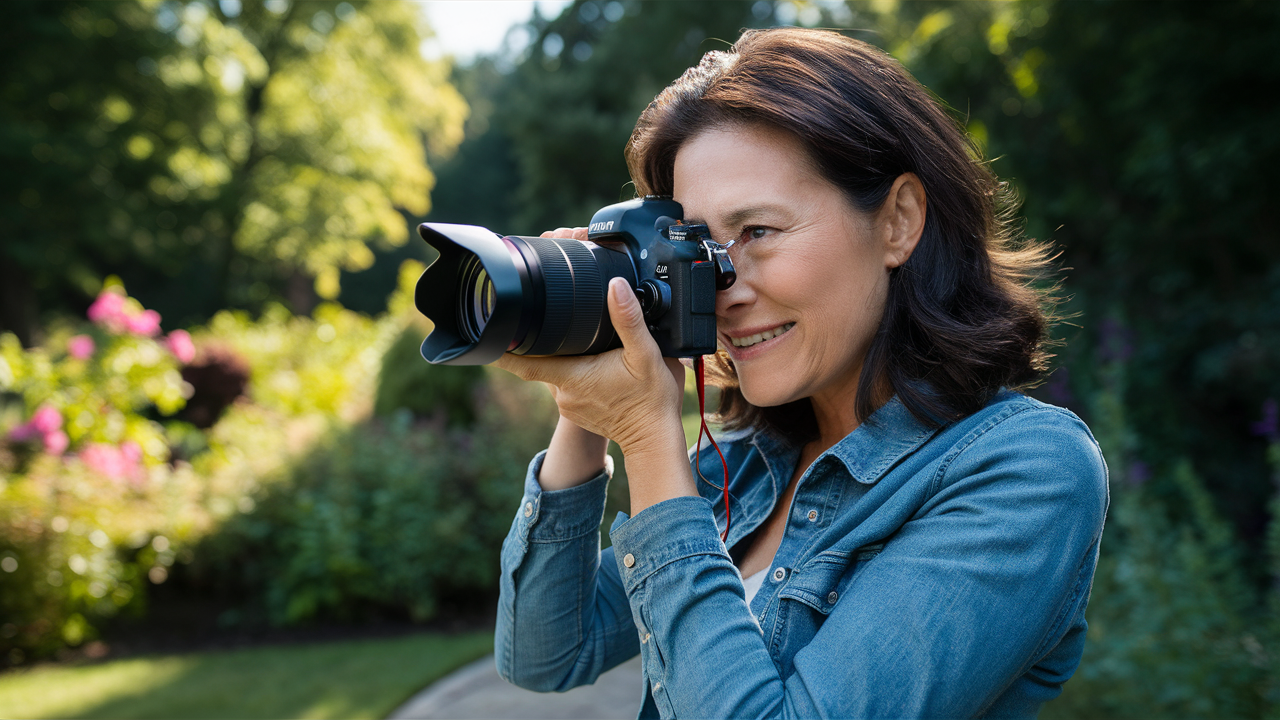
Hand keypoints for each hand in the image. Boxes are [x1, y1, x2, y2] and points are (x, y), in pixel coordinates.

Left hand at [494, 276, 685, 455]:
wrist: (657, 439)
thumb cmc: (651, 400)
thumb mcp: (645, 354)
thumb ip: (629, 319)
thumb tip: (616, 287)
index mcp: (573, 376)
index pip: (525, 363)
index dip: (502, 350)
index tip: (484, 337)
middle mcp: (564, 393)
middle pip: (541, 362)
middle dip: (540, 343)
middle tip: (539, 320)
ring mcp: (570, 405)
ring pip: (556, 373)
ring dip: (561, 358)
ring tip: (576, 341)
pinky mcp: (580, 412)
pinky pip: (569, 385)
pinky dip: (574, 372)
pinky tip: (591, 364)